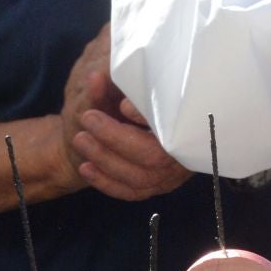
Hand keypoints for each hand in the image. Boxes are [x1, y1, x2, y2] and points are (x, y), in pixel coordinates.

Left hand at [58, 26, 191, 201]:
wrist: (159, 114)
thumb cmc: (150, 91)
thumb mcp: (135, 82)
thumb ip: (117, 82)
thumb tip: (96, 78)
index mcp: (190, 124)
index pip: (174, 127)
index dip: (147, 119)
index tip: (123, 105)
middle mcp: (186, 153)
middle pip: (153, 157)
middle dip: (115, 139)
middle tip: (88, 118)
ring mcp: (172, 174)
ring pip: (140, 178)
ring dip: (106, 160)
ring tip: (80, 139)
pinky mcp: (156, 186)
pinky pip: (131, 192)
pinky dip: (106, 182)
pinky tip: (86, 167)